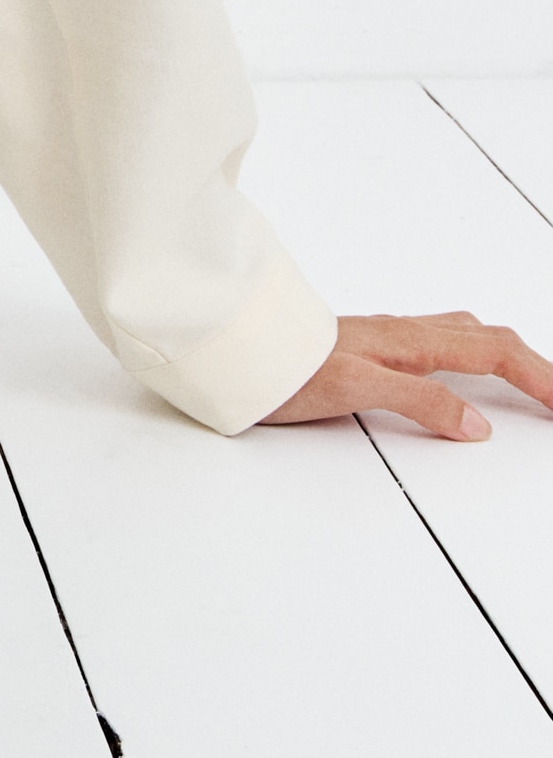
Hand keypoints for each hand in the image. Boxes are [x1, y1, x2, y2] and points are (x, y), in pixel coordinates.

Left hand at [261, 313, 552, 440]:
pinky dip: (475, 351)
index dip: (538, 377)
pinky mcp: (371, 348)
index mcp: (410, 340)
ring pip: (466, 335)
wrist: (234, 348)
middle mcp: (404, 332)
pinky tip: (466, 363)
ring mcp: (388, 338)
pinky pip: (441, 340)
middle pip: (489, 340)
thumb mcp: (357, 388)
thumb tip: (477, 425)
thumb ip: (420, 400)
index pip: (494, 353)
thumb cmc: (284, 366)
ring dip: (507, 353)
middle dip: (534, 364)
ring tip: (531, 375)